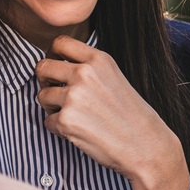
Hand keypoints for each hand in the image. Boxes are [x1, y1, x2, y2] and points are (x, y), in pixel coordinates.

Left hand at [34, 36, 189, 189]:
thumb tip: (57, 67)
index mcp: (99, 60)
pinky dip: (59, 128)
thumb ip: (90, 69)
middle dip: (45, 81)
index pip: (60, 43)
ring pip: (42, 95)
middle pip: (43, 67)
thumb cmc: (134, 117)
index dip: (52, 55)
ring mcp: (74, 97)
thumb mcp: (116, 79)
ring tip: (74, 116)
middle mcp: (85, 74)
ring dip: (51, 107)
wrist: (147, 147)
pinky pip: (47, 121)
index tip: (56, 66)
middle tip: (57, 93)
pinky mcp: (66, 120)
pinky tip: (79, 132)